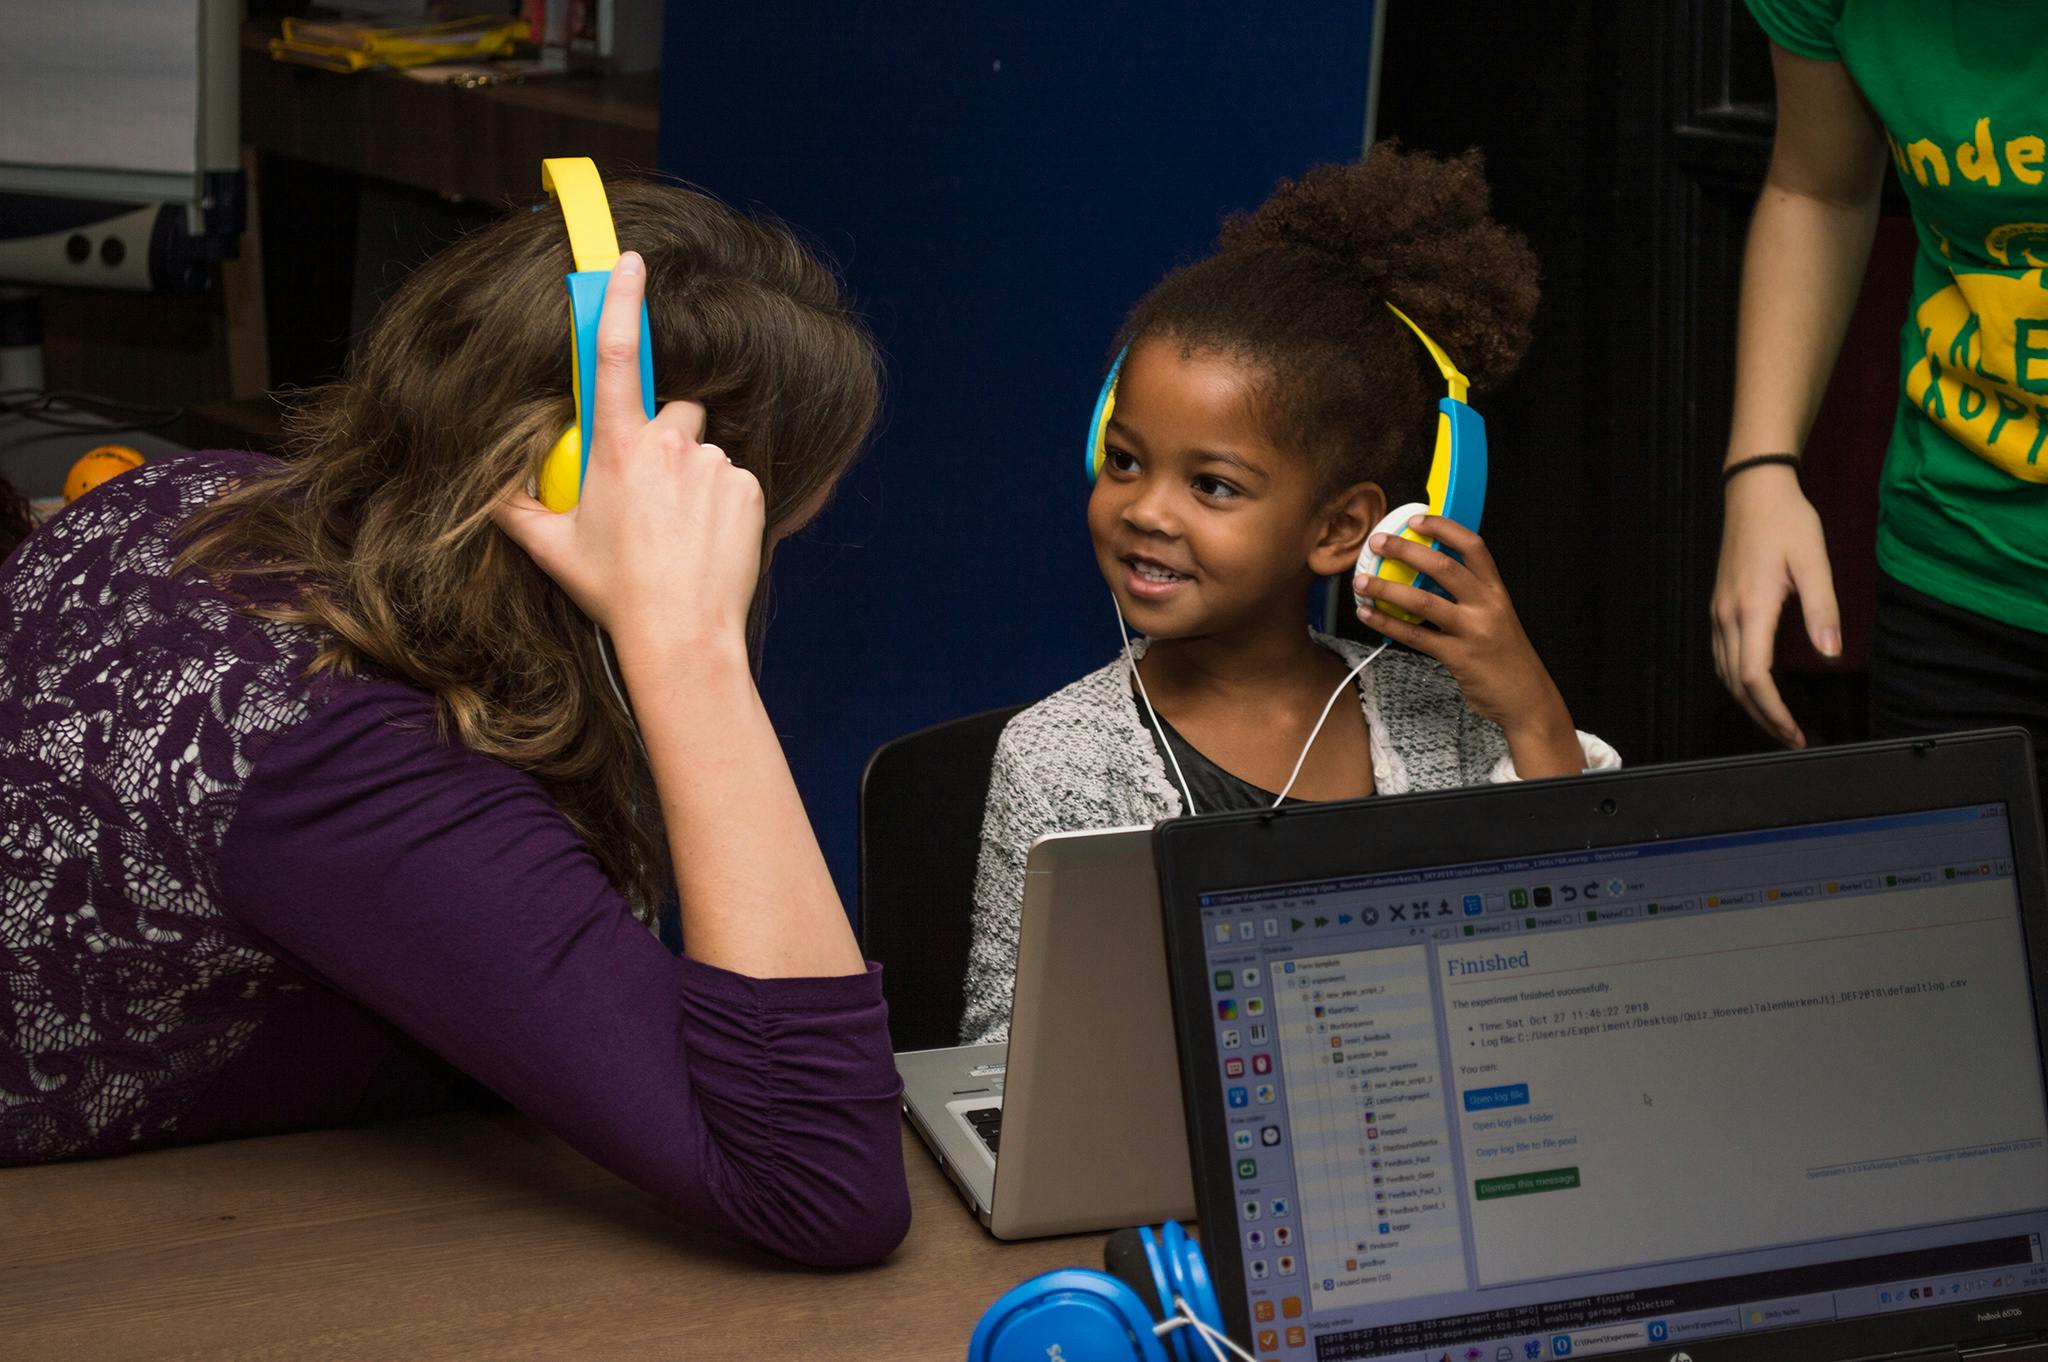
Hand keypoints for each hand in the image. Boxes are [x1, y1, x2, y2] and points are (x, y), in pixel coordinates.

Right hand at [493, 251, 764, 662]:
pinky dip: (721, 502)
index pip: (614, 358)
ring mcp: (713, 466)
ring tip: (680, 529)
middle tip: (653, 490)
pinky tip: (706, 539)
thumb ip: (517, 510)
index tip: (629, 263)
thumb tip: (489, 491)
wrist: (681, 633)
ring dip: (694, 475)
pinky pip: (733, 479)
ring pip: (705, 450)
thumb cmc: (616, 592)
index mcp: (618, 449)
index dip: (620, 303)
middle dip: (667, 435)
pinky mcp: (748, 488)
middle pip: (675, 410)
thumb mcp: (553, 549)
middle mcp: (670, 446)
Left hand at [1354, 514, 1581, 777]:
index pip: (1473, 546)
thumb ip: (1468, 596)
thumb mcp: (1496, 617)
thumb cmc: (1505, 656)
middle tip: (1377, 543)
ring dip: (1387, 588)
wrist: (1527, 699)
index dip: (1444, 528)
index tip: (1415, 519)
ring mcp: (1474, 631)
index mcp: (1497, 591)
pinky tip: (1367, 615)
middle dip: (1406, 550)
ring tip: (1361, 581)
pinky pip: (1415, 636)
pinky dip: (1387, 623)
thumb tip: (1425, 574)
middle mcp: (1487, 605)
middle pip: (1443, 566)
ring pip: (1423, 600)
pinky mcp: (1458, 657)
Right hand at [1708, 465, 1838, 748]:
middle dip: (1762, 716)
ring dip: (1749, 702)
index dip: (1773, 711)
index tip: (1795, 733)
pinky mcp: (1721, 607)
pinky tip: (1758, 686)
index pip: (1753, 676)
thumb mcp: (1814, 561)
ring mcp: (1720, 612)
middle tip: (1792, 738)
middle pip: (1735, 684)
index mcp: (1752, 608)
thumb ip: (1823, 609)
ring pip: (1724, 673)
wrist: (1753, 491)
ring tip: (1777, 720)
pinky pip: (1723, 656)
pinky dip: (1739, 681)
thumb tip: (1831, 653)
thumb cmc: (1787, 522)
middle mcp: (1727, 616)